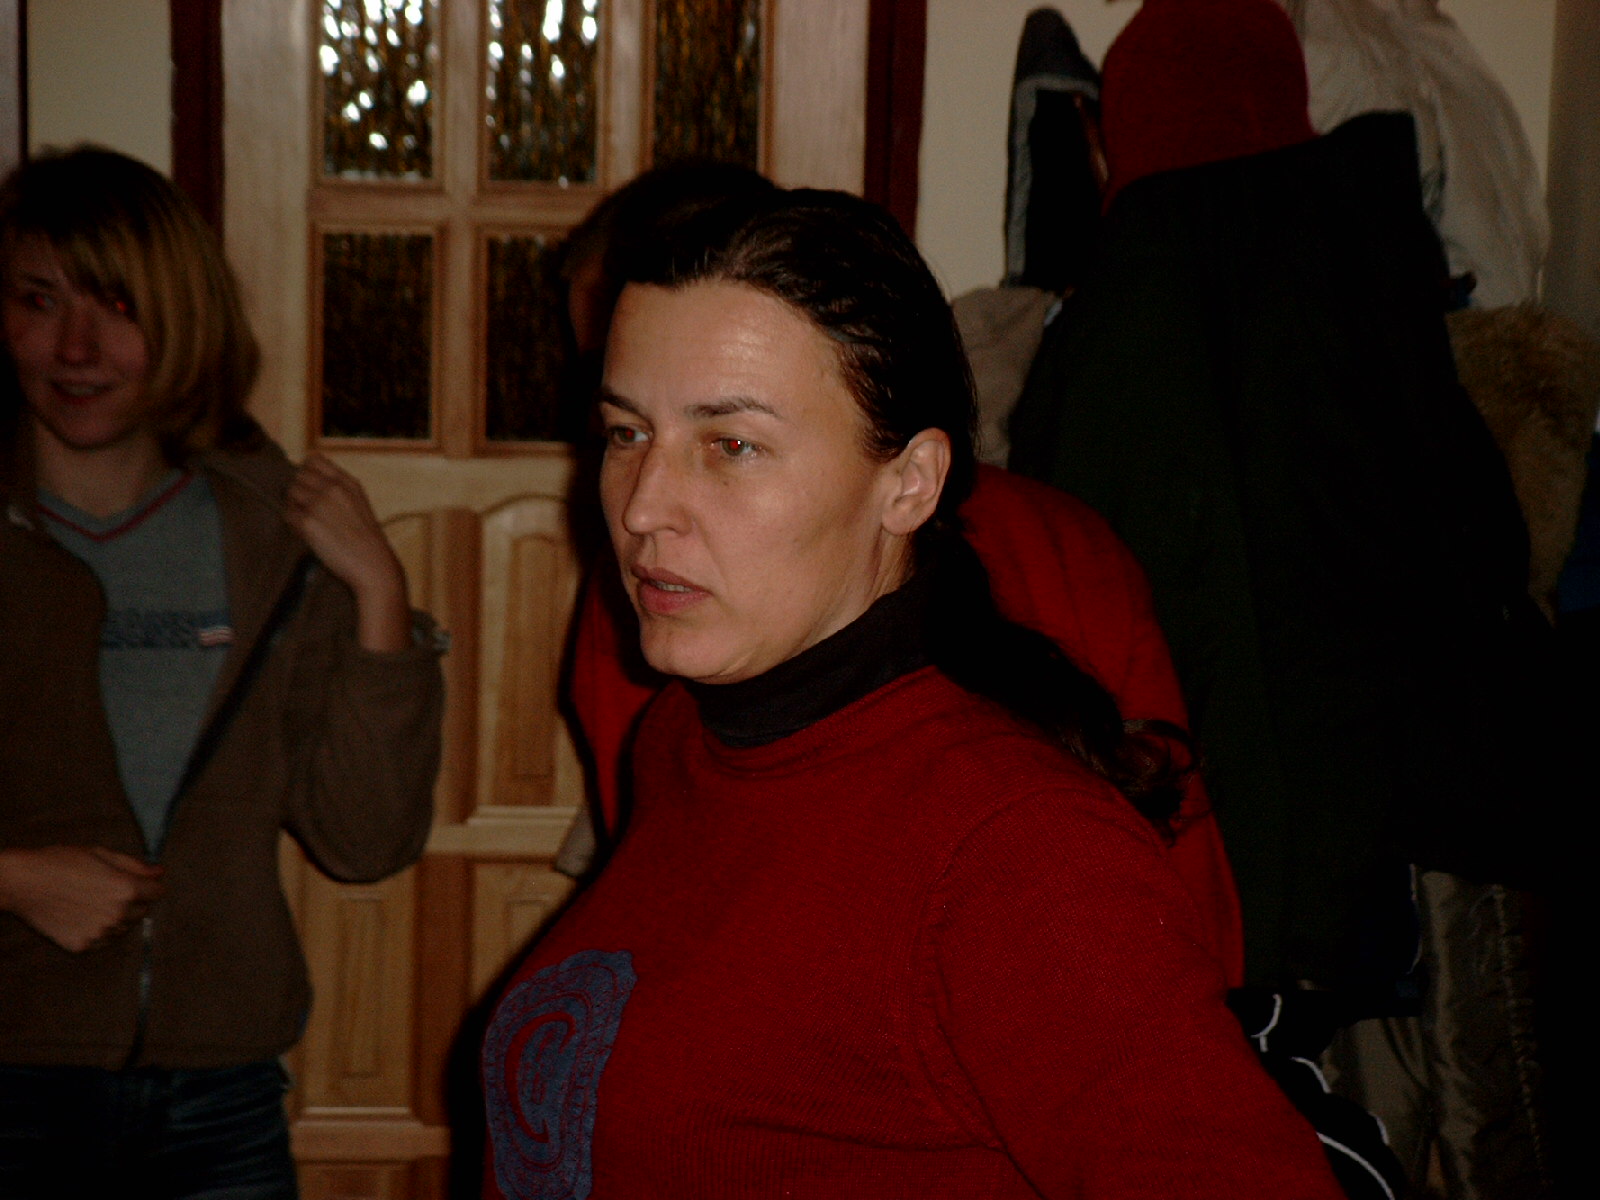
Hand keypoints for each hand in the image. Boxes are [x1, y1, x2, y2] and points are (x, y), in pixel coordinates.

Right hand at [0, 846, 166, 952]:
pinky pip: (104, 940)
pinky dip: (100, 930)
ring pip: (124, 927)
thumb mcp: (102, 854)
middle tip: (110, 889)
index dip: (150, 884)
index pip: (157, 892)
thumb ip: (135, 866)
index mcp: (126, 889)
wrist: (23, 883)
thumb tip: (159, 872)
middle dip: (134, 900)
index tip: (141, 882)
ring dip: (118, 916)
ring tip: (93, 901)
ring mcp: (100, 933)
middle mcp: (117, 914)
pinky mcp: (83, 945)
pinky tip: (83, 915)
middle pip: (142, 911)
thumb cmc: (61, 862)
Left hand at [286, 454, 412, 651]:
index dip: (307, 473)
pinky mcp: (307, 523)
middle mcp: (332, 488)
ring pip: (289, 492)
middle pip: (298, 475)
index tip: (310, 487)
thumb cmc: (368, 542)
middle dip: (298, 490)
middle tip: (306, 510)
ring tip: (307, 522)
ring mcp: (318, 504)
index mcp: (348, 482)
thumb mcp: (359, 506)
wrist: (374, 566)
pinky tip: (307, 534)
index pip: (314, 460)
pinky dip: (293, 523)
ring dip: (293, 505)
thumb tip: (308, 485)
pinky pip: (288, 514)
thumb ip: (338, 491)